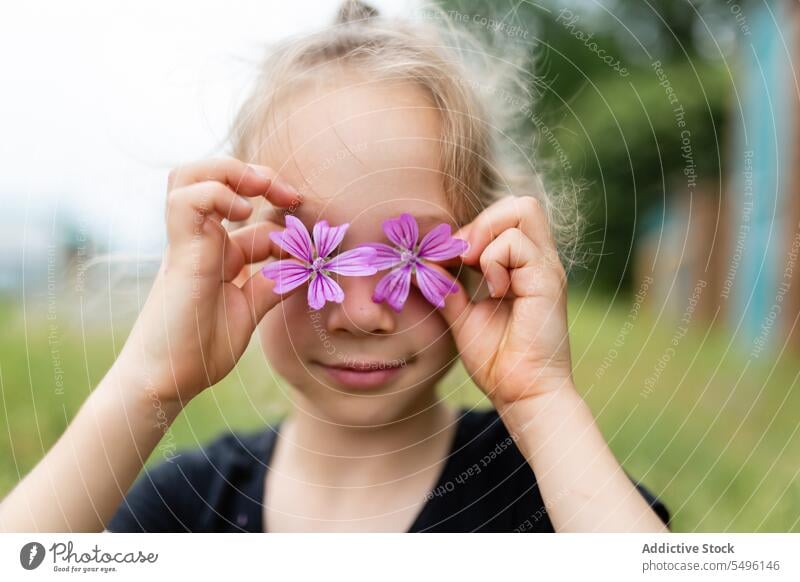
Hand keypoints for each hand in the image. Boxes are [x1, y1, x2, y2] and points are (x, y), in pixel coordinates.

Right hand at [116, 157, 301, 405]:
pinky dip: (217, 193)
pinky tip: (242, 213)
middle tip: (288, 194)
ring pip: (190, 176)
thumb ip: (269, 286)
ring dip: (230, 172)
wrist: (166, 382)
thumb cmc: (200, 350)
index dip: (279, 212)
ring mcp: (186, 243)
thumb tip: (299, 266)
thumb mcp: (248, 311)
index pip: (247, 211)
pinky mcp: (179, 253)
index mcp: (216, 252)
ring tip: (261, 189)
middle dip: (253, 174)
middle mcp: (199, 241)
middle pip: (210, 177)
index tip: (305, 227)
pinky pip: (186, 200)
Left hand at [438, 196, 573, 406]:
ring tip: (476, 269)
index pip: (504, 216)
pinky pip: (517, 243)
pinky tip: (494, 290)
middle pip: (518, 203)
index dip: (472, 228)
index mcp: (520, 267)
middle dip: (481, 221)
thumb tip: (422, 263)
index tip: (450, 260)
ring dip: (487, 234)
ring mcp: (545, 267)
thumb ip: (447, 289)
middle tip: (462, 257)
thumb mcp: (463, 318)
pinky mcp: (548, 279)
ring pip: (522, 209)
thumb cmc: (498, 361)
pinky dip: (494, 260)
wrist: (523, 393)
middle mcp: (536, 262)